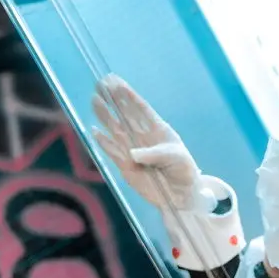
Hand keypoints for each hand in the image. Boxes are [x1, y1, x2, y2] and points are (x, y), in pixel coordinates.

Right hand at [91, 75, 205, 210]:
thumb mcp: (176, 159)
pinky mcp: (125, 166)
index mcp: (158, 130)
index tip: (117, 81)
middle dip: (113, 100)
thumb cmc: (184, 171)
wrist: (181, 195)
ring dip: (105, 116)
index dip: (129, 95)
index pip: (141, 109)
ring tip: (95, 101)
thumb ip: (156, 154)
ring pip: (115, 130)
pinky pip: (112, 151)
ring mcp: (133, 150)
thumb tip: (133, 153)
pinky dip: (103, 142)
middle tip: (101, 84)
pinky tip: (94, 131)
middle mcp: (143, 137)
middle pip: (125, 115)